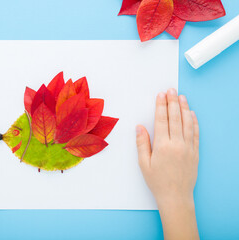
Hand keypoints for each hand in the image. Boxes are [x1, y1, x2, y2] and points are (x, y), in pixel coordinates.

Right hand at [136, 88, 198, 239]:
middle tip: (170, 90)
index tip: (160, 95)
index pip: (162, 120)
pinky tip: (191, 114)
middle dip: (172, 102)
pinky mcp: (195, 152)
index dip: (160, 106)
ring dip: (184, 108)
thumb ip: (142, 143)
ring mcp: (188, 147)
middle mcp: (177, 144)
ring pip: (186, 123)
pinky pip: (195, 133)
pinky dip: (194, 122)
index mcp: (163, 146)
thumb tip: (140, 127)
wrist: (176, 197)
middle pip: (174, 118)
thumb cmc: (157, 181)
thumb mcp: (144, 164)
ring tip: (181, 96)